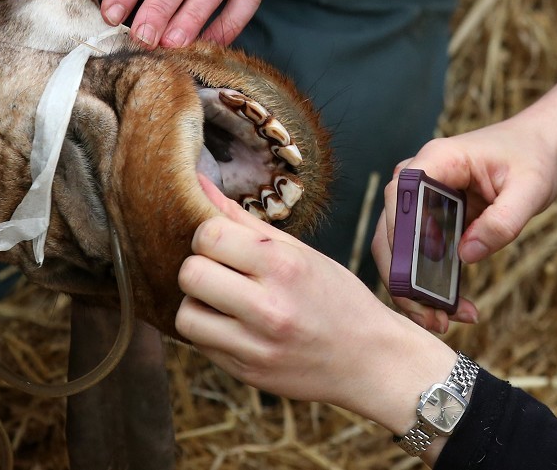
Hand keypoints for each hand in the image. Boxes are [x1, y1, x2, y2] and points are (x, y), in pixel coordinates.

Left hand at [175, 175, 455, 419]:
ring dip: (197, 304)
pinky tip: (233, 326)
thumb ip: (245, 221)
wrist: (370, 361)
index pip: (209, 235)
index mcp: (284, 266)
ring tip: (223, 301)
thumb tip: (199, 183)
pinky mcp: (246, 373)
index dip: (207, 234)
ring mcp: (255, 346)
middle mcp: (268, 307)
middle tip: (218, 271)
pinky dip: (208, 331)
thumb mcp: (301, 253)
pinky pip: (199, 345)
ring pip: (185, 315)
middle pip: (190, 274)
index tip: (221, 241)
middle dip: (197, 267)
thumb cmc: (338, 299)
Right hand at [371, 121, 556, 331]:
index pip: (402, 198)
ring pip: (394, 248)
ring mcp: (414, 199)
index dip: (404, 238)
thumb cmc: (531, 160)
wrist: (534, 148)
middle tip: (434, 317)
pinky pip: (412, 253)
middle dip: (404, 278)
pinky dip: (424, 282)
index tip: (422, 276)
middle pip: (389, 231)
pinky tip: (450, 306)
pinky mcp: (422, 219)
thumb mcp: (532, 189)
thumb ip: (503, 220)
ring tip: (442, 320)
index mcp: (436, 159)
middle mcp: (414, 177)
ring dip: (411, 287)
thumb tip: (467, 254)